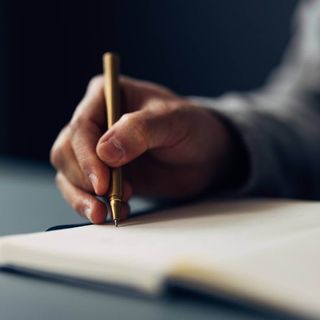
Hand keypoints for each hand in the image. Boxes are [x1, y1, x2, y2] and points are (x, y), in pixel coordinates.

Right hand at [50, 76, 240, 222]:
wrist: (204, 155)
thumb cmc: (192, 129)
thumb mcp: (173, 121)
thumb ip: (140, 130)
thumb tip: (104, 151)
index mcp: (108, 95)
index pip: (82, 126)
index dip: (86, 157)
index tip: (103, 183)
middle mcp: (97, 121)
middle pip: (66, 151)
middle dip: (83, 179)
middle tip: (107, 197)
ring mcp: (98, 150)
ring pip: (68, 173)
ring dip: (82, 197)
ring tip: (106, 211)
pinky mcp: (105, 173)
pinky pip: (83, 190)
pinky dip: (91, 205)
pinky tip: (113, 211)